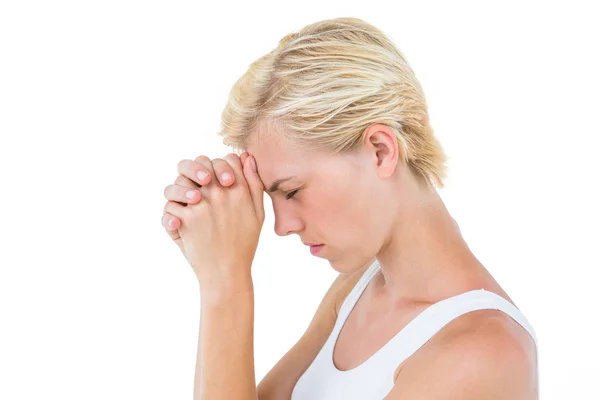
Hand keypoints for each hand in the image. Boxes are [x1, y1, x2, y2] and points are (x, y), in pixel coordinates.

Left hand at [162, 152, 264, 287]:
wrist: (227, 273)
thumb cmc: (243, 244)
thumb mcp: (258, 213)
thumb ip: (254, 183)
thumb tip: (246, 157)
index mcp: (240, 190)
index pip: (227, 159)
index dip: (222, 165)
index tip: (220, 180)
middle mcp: (220, 192)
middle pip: (201, 162)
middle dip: (198, 171)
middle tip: (199, 185)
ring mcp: (201, 203)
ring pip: (181, 179)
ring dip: (181, 189)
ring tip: (187, 204)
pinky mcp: (185, 218)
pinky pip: (171, 203)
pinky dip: (172, 213)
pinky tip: (179, 224)